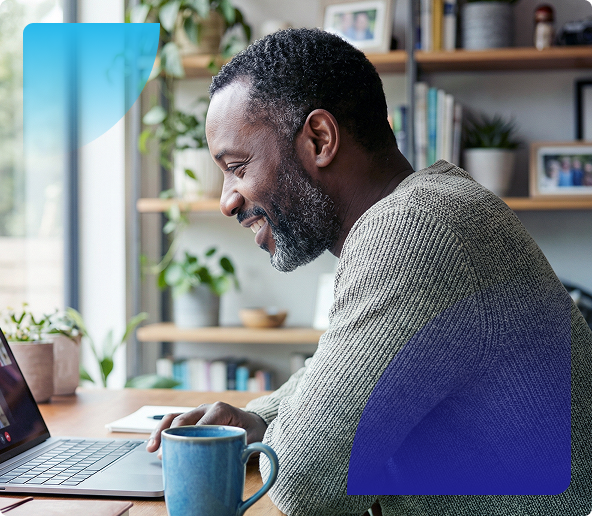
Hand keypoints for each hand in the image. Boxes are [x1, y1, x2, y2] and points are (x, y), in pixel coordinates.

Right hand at [145, 401, 267, 456]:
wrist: (253, 421)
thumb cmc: (252, 429)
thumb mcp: (252, 437)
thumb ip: (244, 444)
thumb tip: (236, 455)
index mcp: (220, 409)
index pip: (203, 421)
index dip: (191, 435)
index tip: (182, 449)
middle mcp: (206, 409)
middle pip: (183, 418)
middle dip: (170, 434)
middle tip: (161, 453)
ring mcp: (197, 414)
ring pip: (174, 418)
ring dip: (160, 431)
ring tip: (151, 448)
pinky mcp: (192, 420)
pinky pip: (174, 423)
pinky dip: (163, 432)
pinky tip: (154, 445)